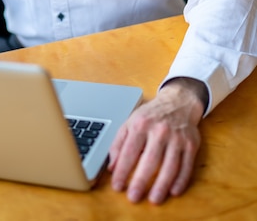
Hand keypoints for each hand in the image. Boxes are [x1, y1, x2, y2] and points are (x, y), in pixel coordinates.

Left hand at [107, 78, 205, 204]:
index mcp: (141, 124)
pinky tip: (174, 191)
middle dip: (141, 181)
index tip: (117, 186)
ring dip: (162, 185)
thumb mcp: (130, 122)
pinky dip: (181, 180)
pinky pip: (187, 166)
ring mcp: (177, 138)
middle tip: (133, 197)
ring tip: (154, 199)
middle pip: (150, 160)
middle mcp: (160, 131)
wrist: (178, 102)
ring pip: (170, 166)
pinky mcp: (191, 144)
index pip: (129, 151)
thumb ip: (119, 144)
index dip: (122, 170)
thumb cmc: (151, 115)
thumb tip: (111, 167)